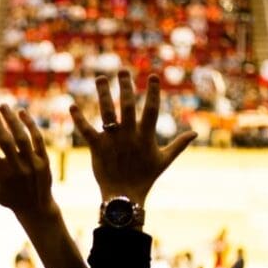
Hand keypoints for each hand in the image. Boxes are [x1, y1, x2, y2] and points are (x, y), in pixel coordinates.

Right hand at [0, 104, 56, 224]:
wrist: (37, 208)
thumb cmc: (10, 199)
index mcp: (2, 175)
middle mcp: (17, 168)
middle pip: (4, 140)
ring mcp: (32, 164)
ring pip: (21, 137)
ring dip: (11, 119)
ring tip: (3, 105)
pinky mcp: (44, 160)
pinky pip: (38, 139)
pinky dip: (31, 125)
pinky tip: (22, 112)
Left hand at [70, 71, 196, 203]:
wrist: (124, 197)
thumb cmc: (145, 178)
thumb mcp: (164, 160)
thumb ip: (179, 144)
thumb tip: (196, 133)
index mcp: (145, 136)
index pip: (151, 109)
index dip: (153, 92)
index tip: (153, 76)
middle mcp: (129, 135)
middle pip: (127, 105)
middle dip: (125, 86)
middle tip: (122, 70)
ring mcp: (112, 140)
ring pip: (107, 113)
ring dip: (103, 94)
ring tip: (100, 78)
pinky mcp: (97, 147)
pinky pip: (86, 130)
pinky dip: (78, 118)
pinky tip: (71, 105)